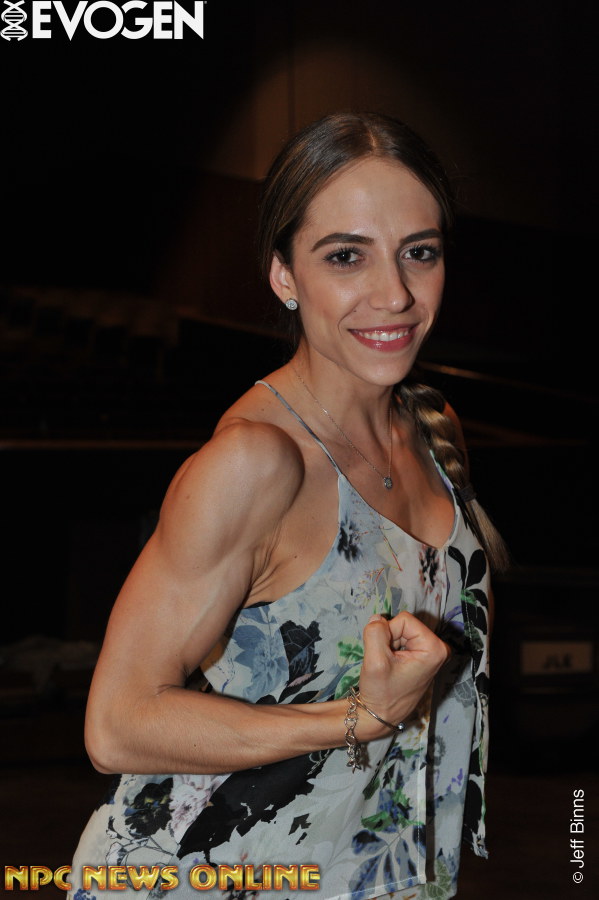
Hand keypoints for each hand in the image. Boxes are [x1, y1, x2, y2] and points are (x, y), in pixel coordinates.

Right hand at [357, 611, 449, 732]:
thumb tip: (378, 617)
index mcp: (435, 648)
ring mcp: (432, 652)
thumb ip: (375, 633)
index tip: (387, 656)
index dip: (388, 634)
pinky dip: (393, 648)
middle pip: (404, 624)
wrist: (381, 714)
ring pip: (401, 630)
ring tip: (390, 665)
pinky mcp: (424, 655)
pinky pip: (403, 638)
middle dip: (390, 639)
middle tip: (388, 662)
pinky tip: (393, 665)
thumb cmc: (381, 693)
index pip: (403, 620)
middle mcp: (439, 648)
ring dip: (390, 644)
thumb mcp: (375, 661)